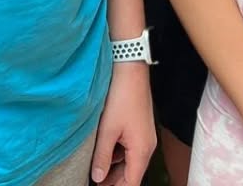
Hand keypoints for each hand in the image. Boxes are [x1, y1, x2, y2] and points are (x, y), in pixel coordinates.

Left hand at [90, 61, 155, 184]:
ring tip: (96, 169)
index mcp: (142, 151)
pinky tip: (104, 151)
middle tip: (94, 181)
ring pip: (130, 161)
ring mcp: (145, 136)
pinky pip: (130, 149)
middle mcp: (147, 146)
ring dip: (115, 168)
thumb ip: (102, 157)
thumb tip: (98, 178)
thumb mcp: (107, 130)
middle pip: (132, 174)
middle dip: (114, 182)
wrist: (131, 67)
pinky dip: (118, 154)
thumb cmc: (121, 97)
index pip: (132, 183)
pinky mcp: (141, 127)